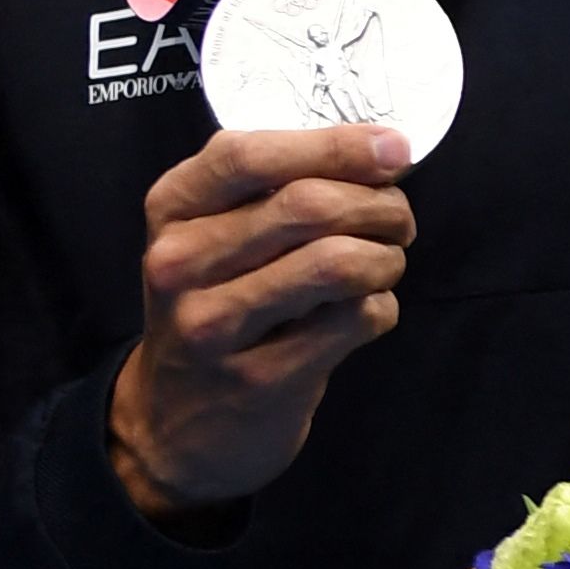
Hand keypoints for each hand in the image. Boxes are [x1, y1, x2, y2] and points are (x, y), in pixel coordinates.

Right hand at [102, 121, 413, 523]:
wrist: (172, 423)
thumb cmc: (212, 308)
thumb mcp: (210, 239)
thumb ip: (272, 191)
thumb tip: (381, 151)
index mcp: (170, 210)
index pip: (249, 155)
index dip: (334, 145)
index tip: (394, 148)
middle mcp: (180, 263)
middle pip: (307, 206)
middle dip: (380, 205)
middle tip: (399, 220)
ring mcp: (214, 325)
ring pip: (337, 263)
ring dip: (387, 258)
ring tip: (386, 264)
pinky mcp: (261, 379)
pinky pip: (353, 321)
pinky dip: (381, 308)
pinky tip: (366, 312)